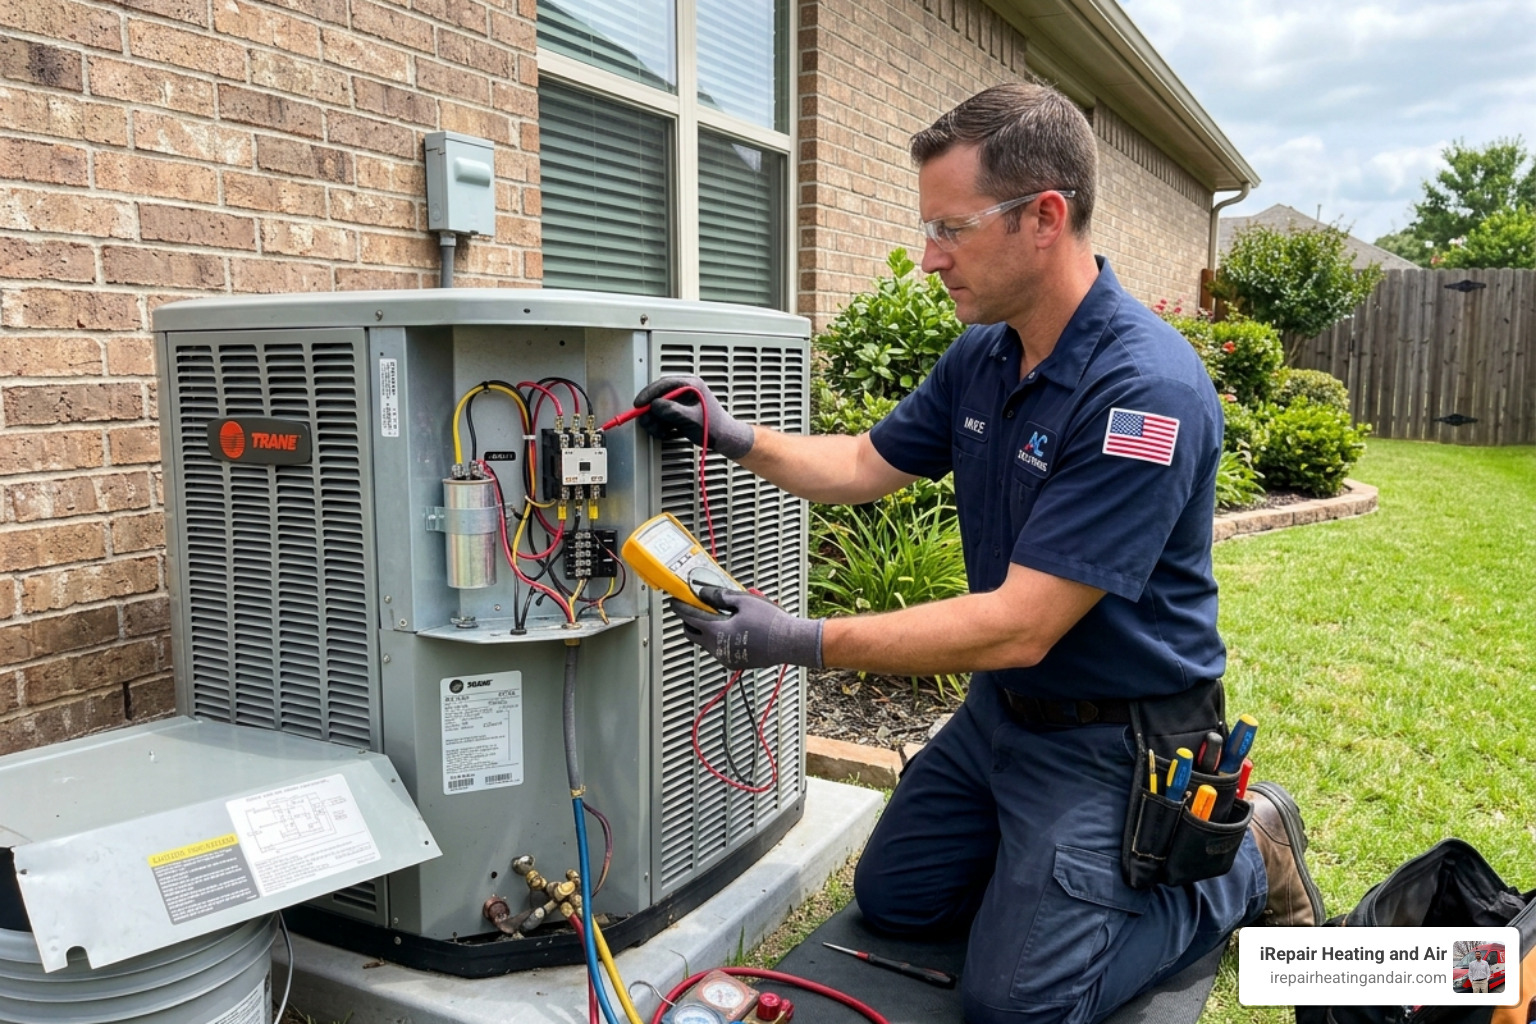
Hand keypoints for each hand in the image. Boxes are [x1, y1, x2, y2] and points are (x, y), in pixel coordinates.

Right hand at [633, 376, 754, 459]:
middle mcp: (685, 391)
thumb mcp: (691, 418)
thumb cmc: (714, 427)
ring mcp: (682, 402)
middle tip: (645, 420)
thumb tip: (654, 405)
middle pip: (659, 395)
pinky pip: (664, 416)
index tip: (639, 404)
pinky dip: (661, 424)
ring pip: (660, 407)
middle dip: (650, 410)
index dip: (649, 394)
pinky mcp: (680, 412)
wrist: (725, 439)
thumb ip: (672, 410)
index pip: (664, 384)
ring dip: (655, 420)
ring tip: (657, 430)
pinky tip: (664, 432)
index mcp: (691, 385)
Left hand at [673, 587, 823, 668]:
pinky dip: (719, 638)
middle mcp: (717, 649)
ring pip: (706, 642)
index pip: (689, 618)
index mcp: (716, 632)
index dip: (680, 607)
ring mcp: (726, 658)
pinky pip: (720, 649)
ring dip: (706, 629)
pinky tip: (732, 627)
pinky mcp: (736, 662)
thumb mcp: (743, 601)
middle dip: (689, 621)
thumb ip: (719, 596)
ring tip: (718, 614)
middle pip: (692, 634)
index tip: (675, 601)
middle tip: (693, 608)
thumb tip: (703, 593)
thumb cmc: (770, 622)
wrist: (790, 642)